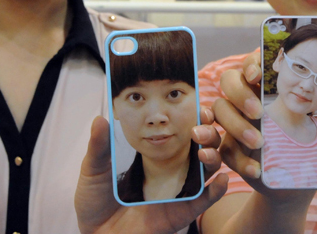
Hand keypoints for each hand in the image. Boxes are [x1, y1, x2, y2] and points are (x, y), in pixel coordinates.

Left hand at [75, 111, 227, 233]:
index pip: (181, 129)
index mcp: (155, 152)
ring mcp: (179, 189)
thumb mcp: (95, 168)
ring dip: (213, 156)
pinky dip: (216, 190)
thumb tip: (100, 119)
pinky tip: (220, 180)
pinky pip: (204, 200)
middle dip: (208, 132)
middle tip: (198, 130)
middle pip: (202, 144)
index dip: (194, 116)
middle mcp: (172, 167)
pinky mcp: (181, 212)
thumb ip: (100, 146)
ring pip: (208, 168)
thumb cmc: (95, 200)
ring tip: (204, 152)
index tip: (198, 104)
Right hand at [209, 53, 316, 197]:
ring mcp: (235, 122)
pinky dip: (237, 158)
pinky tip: (255, 169)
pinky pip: (222, 147)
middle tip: (259, 112)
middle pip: (229, 80)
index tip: (258, 73)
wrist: (294, 185)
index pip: (254, 62)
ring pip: (219, 109)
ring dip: (235, 124)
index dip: (251, 61)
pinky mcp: (228, 148)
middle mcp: (248, 100)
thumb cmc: (309, 149)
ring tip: (260, 143)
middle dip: (240, 92)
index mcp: (271, 88)